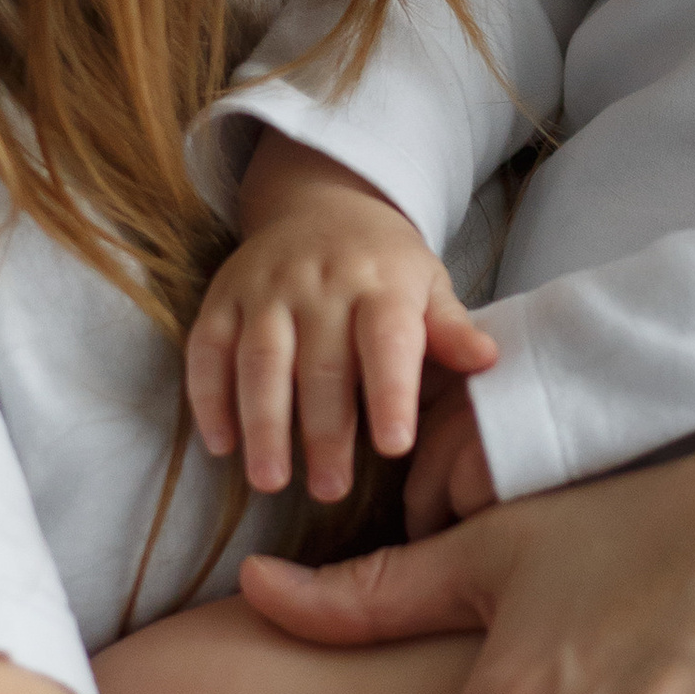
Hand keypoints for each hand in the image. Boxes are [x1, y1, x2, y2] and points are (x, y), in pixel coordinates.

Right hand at [187, 135, 495, 501]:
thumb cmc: (385, 264)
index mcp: (381, 284)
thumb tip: (487, 361)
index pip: (387, 341)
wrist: (322, 203)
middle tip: (331, 491)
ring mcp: (265, 290)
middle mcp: (320, 284)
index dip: (390, 393)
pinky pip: (207, 350)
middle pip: (321, 364)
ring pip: (260, 361)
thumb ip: (450, 329)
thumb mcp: (428, 284)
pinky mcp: (223, 299)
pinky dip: (209, 399)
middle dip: (324, 432)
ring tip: (270, 482)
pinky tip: (219, 446)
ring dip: (263, 425)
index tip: (395, 446)